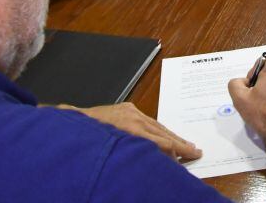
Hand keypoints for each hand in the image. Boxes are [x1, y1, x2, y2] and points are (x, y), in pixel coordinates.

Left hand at [68, 101, 201, 161]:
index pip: (158, 140)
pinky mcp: (128, 109)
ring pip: (157, 126)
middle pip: (162, 132)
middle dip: (180, 144)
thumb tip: (139, 157)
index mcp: (128, 126)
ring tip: (187, 147)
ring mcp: (131, 112)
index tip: (186, 157)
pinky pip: (149, 121)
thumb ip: (124, 152)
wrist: (68, 119)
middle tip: (196, 152)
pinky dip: (160, 131)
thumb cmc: (82, 136)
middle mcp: (133, 117)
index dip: (174, 150)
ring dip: (172, 137)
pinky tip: (167, 138)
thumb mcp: (105, 146)